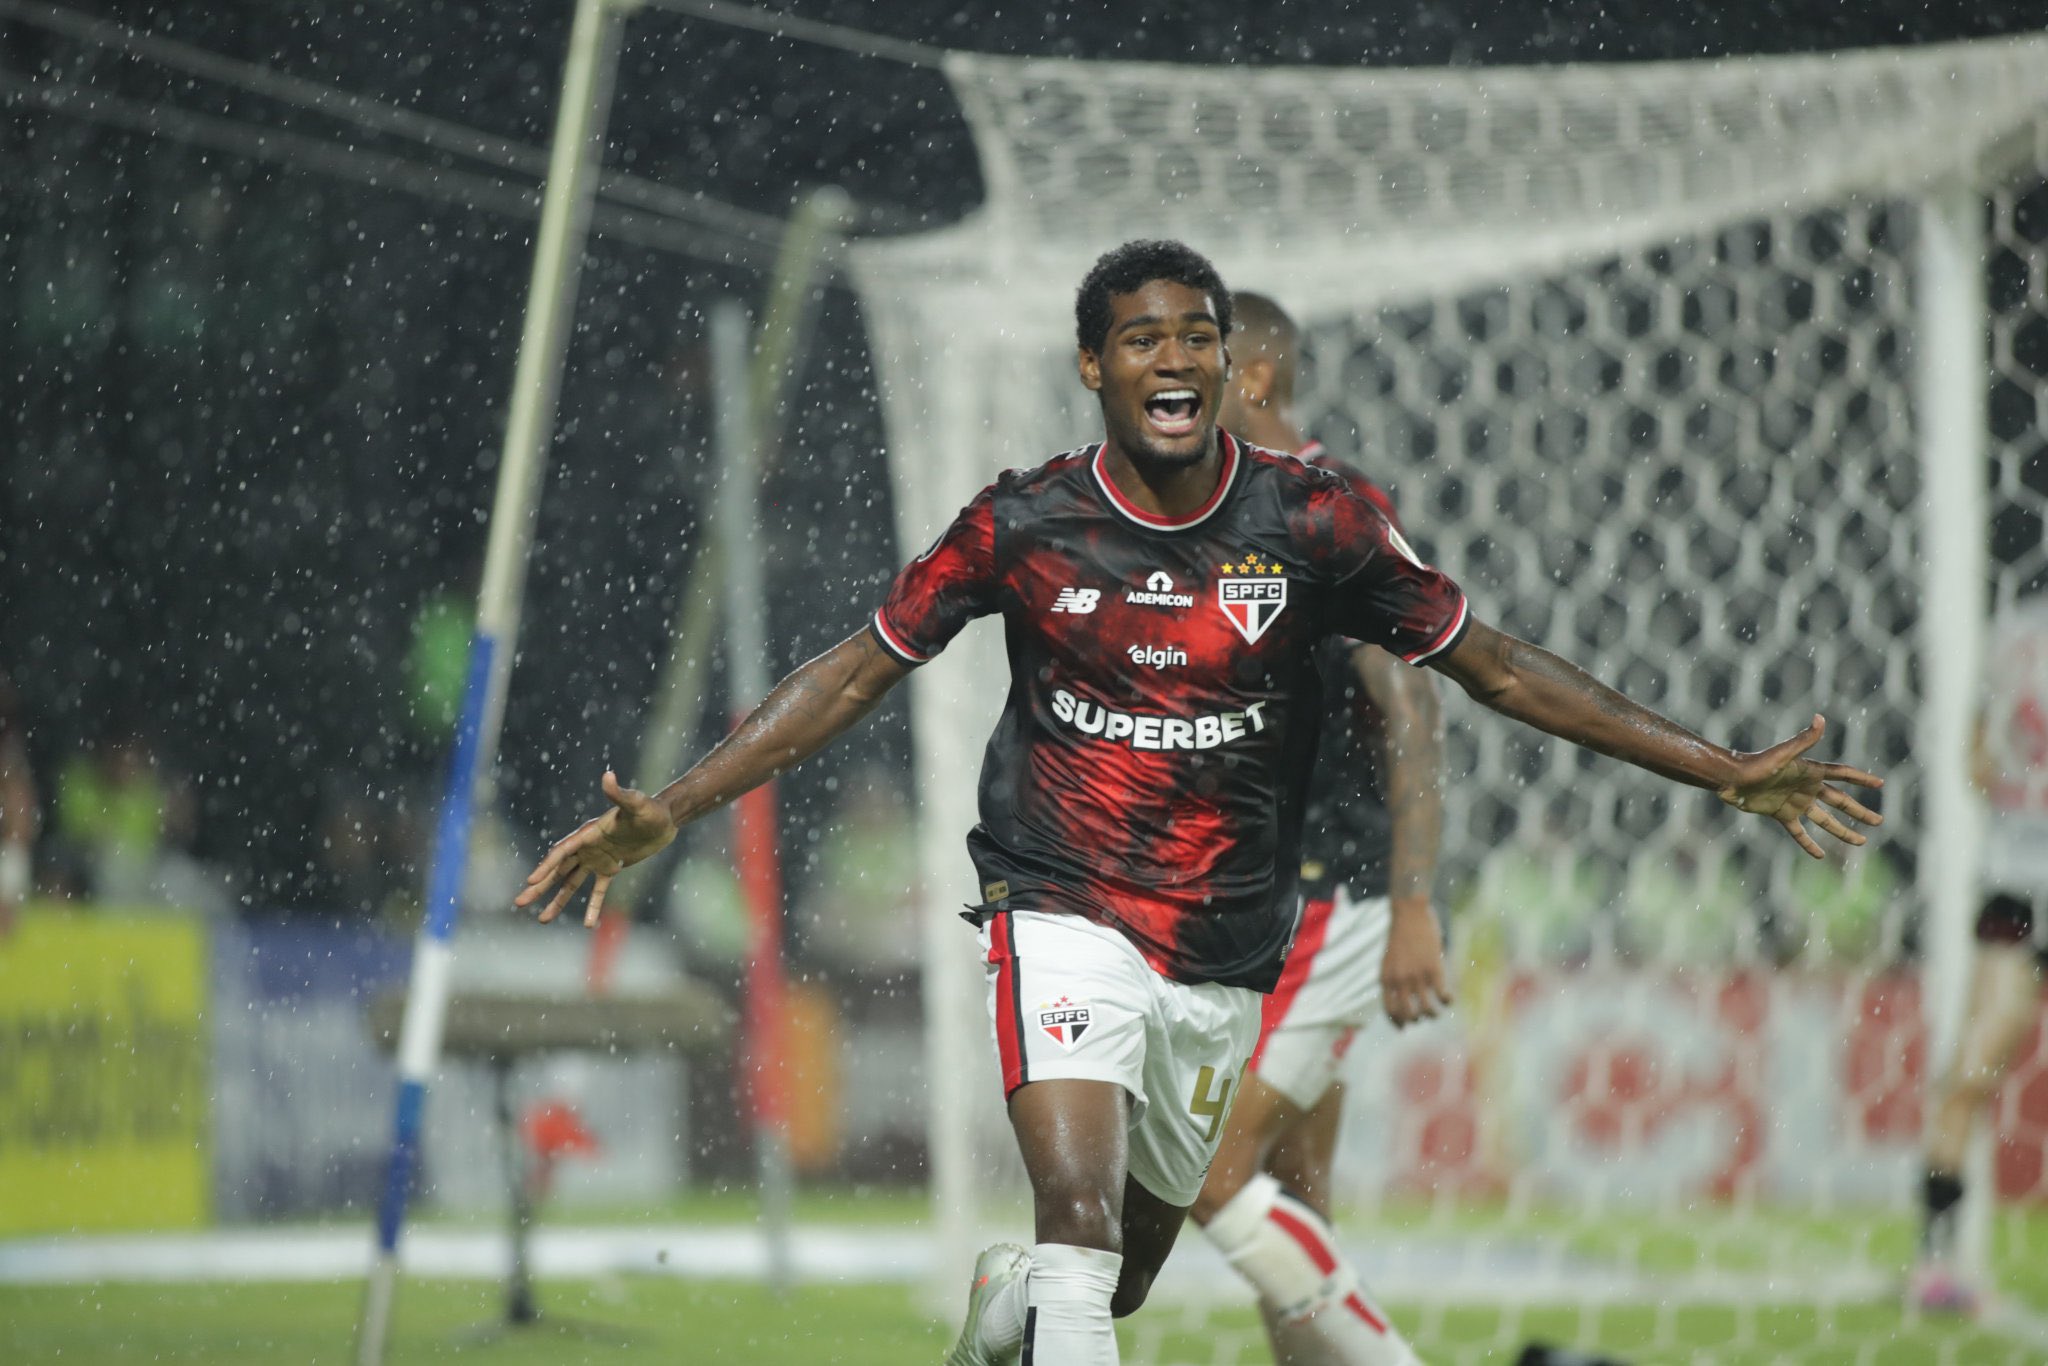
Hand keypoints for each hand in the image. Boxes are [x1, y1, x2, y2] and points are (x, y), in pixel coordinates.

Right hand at [514, 770, 676, 926]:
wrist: (666, 819)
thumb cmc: (652, 809)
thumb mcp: (637, 803)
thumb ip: (620, 793)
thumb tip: (608, 775)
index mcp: (589, 833)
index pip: (562, 851)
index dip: (547, 866)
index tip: (531, 880)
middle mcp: (588, 846)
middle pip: (558, 870)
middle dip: (539, 886)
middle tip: (520, 902)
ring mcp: (597, 858)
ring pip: (571, 882)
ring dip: (557, 900)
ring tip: (543, 919)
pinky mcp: (611, 868)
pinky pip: (598, 891)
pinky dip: (593, 906)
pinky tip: (588, 925)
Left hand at [1381, 896, 1451, 1027]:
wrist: (1408, 913)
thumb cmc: (1400, 935)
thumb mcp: (1389, 959)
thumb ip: (1392, 977)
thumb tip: (1399, 996)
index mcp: (1385, 978)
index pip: (1389, 1010)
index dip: (1397, 1022)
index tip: (1405, 1028)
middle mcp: (1399, 980)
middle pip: (1408, 1014)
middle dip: (1416, 1020)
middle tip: (1423, 1015)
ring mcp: (1417, 975)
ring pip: (1427, 1009)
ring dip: (1433, 1014)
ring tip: (1437, 1011)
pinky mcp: (1434, 968)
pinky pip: (1443, 995)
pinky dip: (1448, 1001)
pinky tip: (1450, 999)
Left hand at [1717, 714, 1883, 858]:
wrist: (1731, 779)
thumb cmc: (1756, 763)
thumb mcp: (1784, 753)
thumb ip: (1804, 739)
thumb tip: (1820, 718)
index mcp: (1811, 771)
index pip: (1843, 775)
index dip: (1861, 779)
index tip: (1880, 784)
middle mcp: (1806, 787)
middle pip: (1840, 801)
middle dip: (1859, 812)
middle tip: (1879, 821)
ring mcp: (1795, 802)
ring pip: (1825, 820)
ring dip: (1843, 831)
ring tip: (1861, 842)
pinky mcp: (1782, 815)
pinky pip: (1799, 833)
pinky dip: (1809, 844)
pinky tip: (1820, 856)